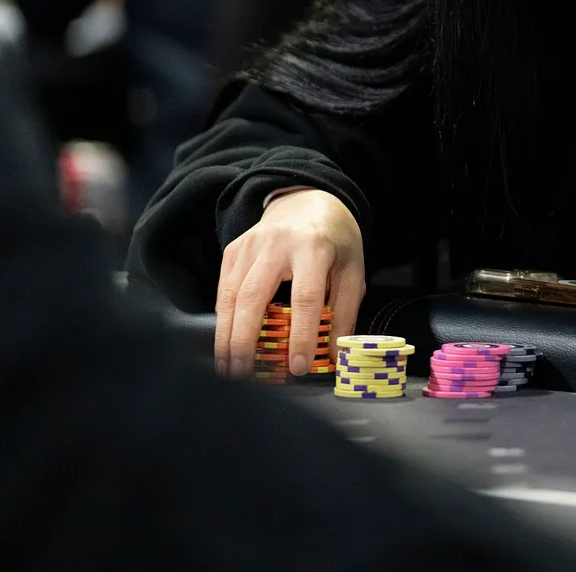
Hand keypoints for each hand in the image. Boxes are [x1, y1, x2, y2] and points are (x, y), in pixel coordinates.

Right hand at [214, 188, 364, 376]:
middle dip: (245, 339)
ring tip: (227, 369)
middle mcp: (276, 243)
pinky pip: (223, 290)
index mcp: (313, 246)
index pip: (305, 297)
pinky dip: (223, 320)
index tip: (299, 368)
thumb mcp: (352, 271)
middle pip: (253, 296)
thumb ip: (344, 312)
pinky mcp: (232, 250)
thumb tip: (333, 356)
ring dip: (225, 336)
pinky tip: (225, 345)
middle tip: (243, 375)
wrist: (307, 201)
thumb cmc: (334, 241)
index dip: (301, 336)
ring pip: (229, 295)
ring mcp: (249, 245)